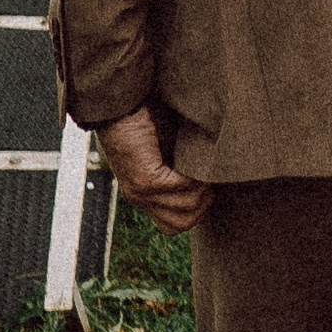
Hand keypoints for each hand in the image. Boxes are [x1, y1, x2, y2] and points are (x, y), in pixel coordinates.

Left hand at [99, 105, 213, 231]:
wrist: (119, 106)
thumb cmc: (145, 121)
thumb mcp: (165, 153)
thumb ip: (180, 170)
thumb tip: (212, 178)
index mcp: (143, 195)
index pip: (172, 225)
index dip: (194, 211)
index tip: (204, 188)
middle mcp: (140, 199)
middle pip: (181, 225)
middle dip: (203, 206)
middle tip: (208, 182)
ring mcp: (141, 192)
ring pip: (185, 209)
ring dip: (201, 190)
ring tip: (204, 170)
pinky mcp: (145, 180)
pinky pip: (182, 187)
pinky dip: (194, 176)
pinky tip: (195, 161)